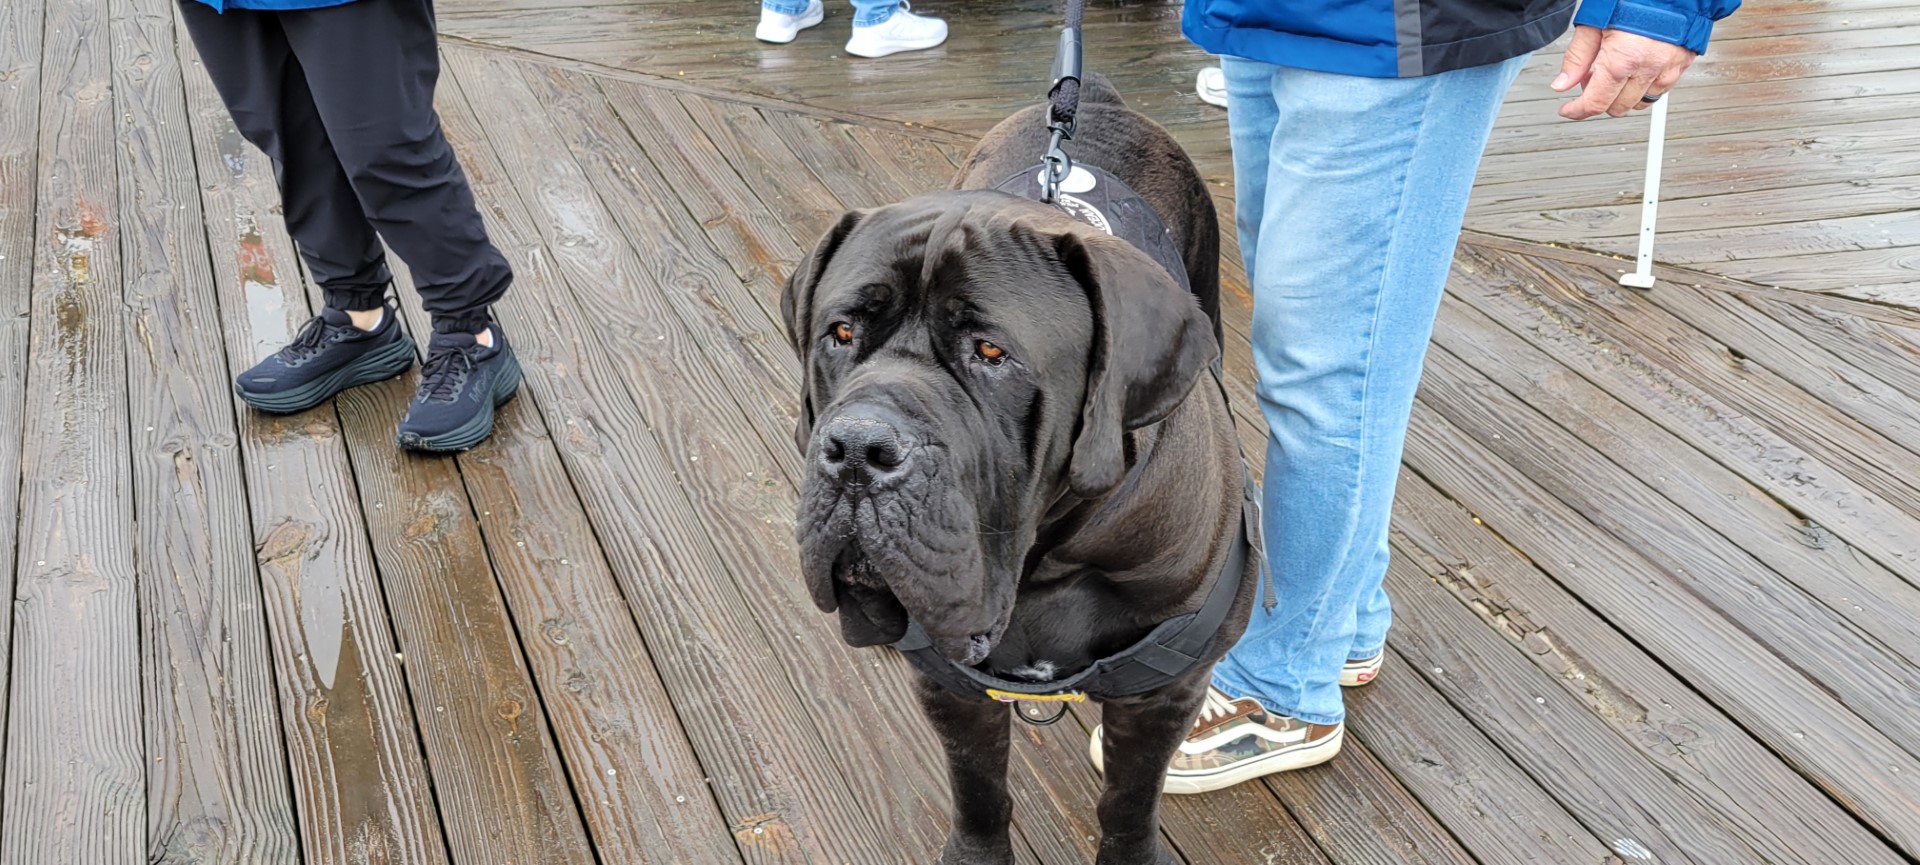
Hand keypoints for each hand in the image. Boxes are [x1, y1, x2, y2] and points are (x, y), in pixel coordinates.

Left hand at [1552, 25, 1696, 119]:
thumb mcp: (1594, 23)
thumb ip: (1577, 57)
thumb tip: (1562, 83)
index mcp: (1622, 60)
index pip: (1595, 103)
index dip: (1577, 111)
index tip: (1569, 110)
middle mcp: (1646, 68)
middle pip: (1616, 108)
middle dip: (1599, 99)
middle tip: (1592, 78)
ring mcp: (1667, 68)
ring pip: (1638, 103)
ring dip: (1622, 95)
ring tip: (1616, 71)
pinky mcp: (1681, 64)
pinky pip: (1659, 91)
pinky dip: (1644, 88)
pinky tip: (1635, 70)